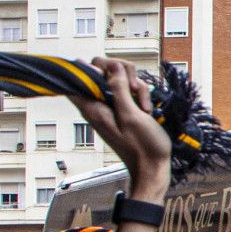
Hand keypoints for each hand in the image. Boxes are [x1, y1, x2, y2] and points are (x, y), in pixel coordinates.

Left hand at [72, 58, 171, 203]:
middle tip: (133, 87)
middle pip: (101, 69)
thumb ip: (118, 89)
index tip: (109, 77)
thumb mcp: (130, 115)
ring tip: (143, 103)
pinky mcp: (126, 106)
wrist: (153, 166)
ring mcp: (113, 104)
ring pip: (119, 76)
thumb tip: (112, 65)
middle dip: (120, 71)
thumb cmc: (141, 147)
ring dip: (135, 84)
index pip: (76, 77)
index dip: (91, 69)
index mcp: (93, 107)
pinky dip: (141, 95)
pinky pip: (130, 89)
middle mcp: (99, 103)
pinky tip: (147, 110)